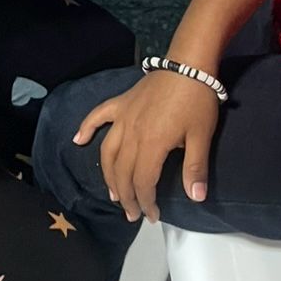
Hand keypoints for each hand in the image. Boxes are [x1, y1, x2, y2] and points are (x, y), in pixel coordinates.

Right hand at [73, 69, 218, 223]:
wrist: (189, 64)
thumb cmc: (197, 100)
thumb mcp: (202, 136)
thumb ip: (195, 167)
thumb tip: (196, 197)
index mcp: (151, 144)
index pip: (143, 182)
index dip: (146, 202)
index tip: (153, 216)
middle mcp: (131, 134)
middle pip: (122, 172)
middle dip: (126, 196)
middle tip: (132, 213)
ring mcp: (123, 117)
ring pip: (108, 152)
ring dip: (108, 175)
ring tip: (114, 193)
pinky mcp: (121, 103)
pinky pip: (98, 116)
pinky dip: (86, 128)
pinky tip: (78, 140)